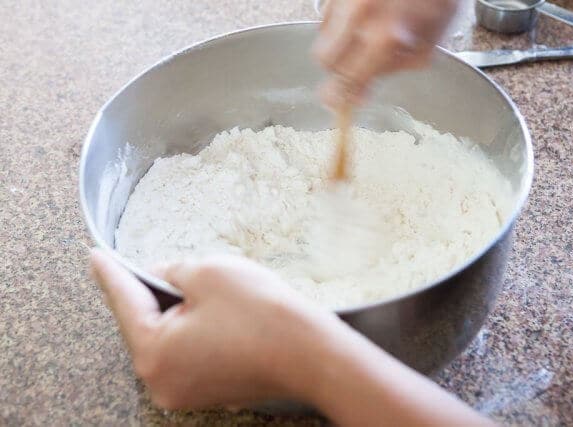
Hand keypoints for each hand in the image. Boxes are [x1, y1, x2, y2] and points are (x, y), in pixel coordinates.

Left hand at [90, 249, 338, 409]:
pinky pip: (189, 352)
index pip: (124, 302)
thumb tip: (164, 277)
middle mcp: (163, 381)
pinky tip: (216, 310)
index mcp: (153, 354)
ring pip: (169, 338)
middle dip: (151, 292)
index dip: (110, 273)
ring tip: (199, 286)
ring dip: (177, 310)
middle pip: (145, 324)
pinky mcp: (211, 389)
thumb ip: (172, 271)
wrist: (313, 354)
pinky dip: (194, 328)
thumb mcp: (209, 273)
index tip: (95, 256)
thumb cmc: (262, 314)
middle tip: (157, 266)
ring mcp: (188, 391)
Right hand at [314, 0, 456, 107]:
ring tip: (366, 33)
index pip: (345, 79)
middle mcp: (357, 15)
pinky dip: (341, 19)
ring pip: (322, 33)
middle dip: (336, 66)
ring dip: (338, 41)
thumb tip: (361, 94)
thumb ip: (395, 69)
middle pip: (324, 58)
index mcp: (382, 36)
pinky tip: (366, 14)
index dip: (339, 96)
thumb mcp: (430, 41)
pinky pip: (329, 11)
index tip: (338, 103)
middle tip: (356, 65)